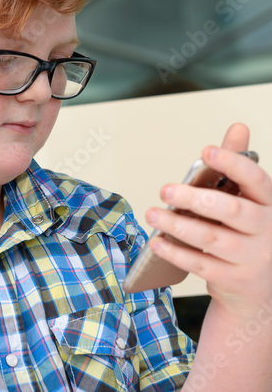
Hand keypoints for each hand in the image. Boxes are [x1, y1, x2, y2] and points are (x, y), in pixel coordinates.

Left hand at [146, 123, 271, 316]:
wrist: (258, 286)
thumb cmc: (245, 232)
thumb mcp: (245, 200)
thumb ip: (236, 167)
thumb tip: (238, 128)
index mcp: (268, 203)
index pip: (256, 179)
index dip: (233, 163)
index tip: (206, 151)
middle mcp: (265, 229)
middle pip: (231, 210)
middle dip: (194, 198)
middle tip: (165, 190)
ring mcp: (252, 257)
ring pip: (212, 238)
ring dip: (177, 225)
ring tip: (153, 214)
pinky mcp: (234, 279)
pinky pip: (201, 264)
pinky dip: (175, 252)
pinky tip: (157, 242)